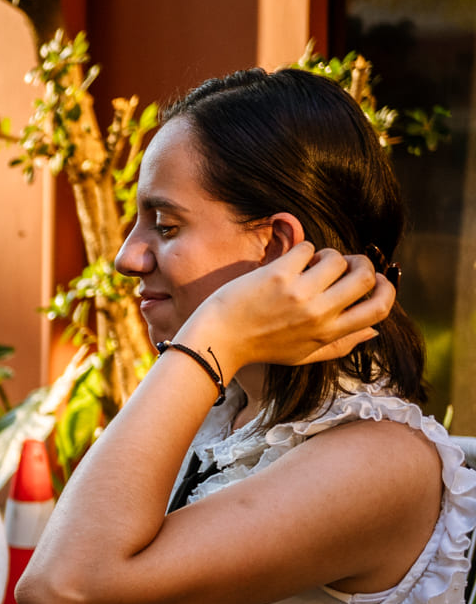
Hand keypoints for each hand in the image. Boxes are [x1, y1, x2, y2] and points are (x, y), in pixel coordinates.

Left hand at [180, 245, 393, 377]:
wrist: (217, 341)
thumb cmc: (260, 347)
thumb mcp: (303, 354)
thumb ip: (340, 345)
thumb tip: (374, 332)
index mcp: (328, 333)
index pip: (379, 310)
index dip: (386, 290)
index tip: (377, 280)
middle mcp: (318, 314)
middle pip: (365, 278)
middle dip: (360, 264)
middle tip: (344, 264)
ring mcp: (298, 294)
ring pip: (337, 259)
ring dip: (328, 255)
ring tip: (311, 263)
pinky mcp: (277, 276)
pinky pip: (306, 248)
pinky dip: (302, 249)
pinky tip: (289, 261)